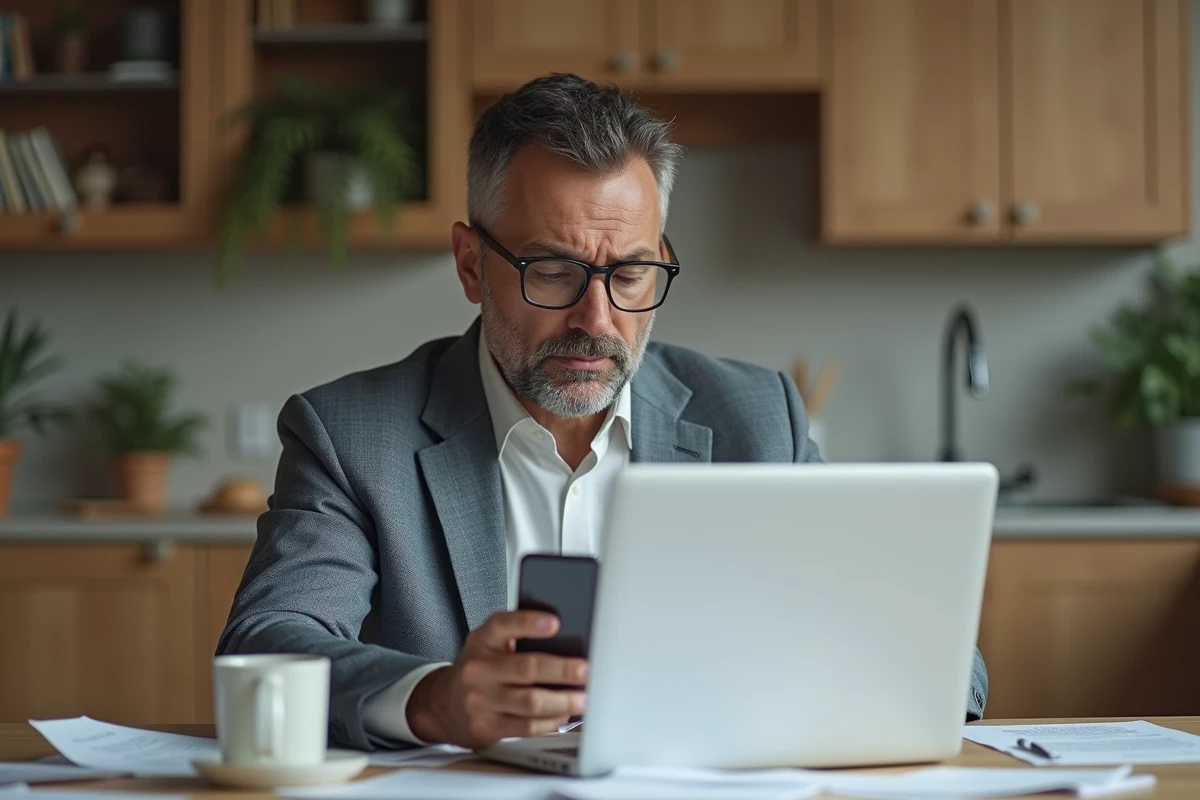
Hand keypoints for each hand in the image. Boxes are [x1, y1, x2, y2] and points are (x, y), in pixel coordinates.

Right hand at [406, 610, 587, 747]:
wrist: (444, 705)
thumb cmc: (479, 669)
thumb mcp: (489, 645)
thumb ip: (517, 638)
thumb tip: (566, 643)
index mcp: (481, 641)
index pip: (504, 625)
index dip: (529, 622)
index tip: (555, 622)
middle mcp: (478, 669)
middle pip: (527, 668)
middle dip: (562, 670)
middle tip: (586, 670)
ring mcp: (480, 700)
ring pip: (531, 702)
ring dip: (563, 701)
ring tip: (582, 698)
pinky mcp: (487, 727)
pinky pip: (527, 726)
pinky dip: (551, 721)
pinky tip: (562, 714)